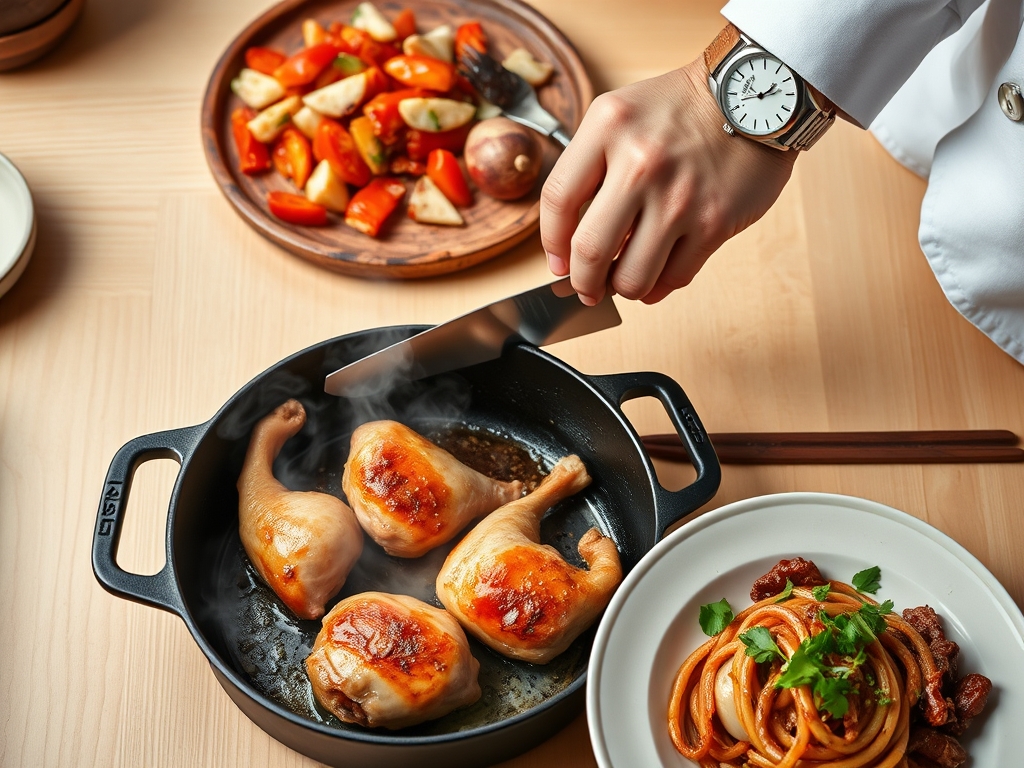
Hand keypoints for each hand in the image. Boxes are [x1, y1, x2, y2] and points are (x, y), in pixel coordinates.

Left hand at [539, 59, 797, 304]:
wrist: (756, 96)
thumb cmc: (681, 109)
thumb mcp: (620, 114)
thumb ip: (590, 167)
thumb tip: (571, 242)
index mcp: (608, 128)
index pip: (558, 200)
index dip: (551, 242)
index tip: (558, 261)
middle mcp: (641, 162)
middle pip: (590, 250)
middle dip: (582, 282)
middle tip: (584, 287)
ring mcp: (680, 196)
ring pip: (632, 277)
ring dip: (621, 288)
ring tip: (622, 280)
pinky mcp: (713, 222)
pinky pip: (674, 277)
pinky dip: (657, 287)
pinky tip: (654, 277)